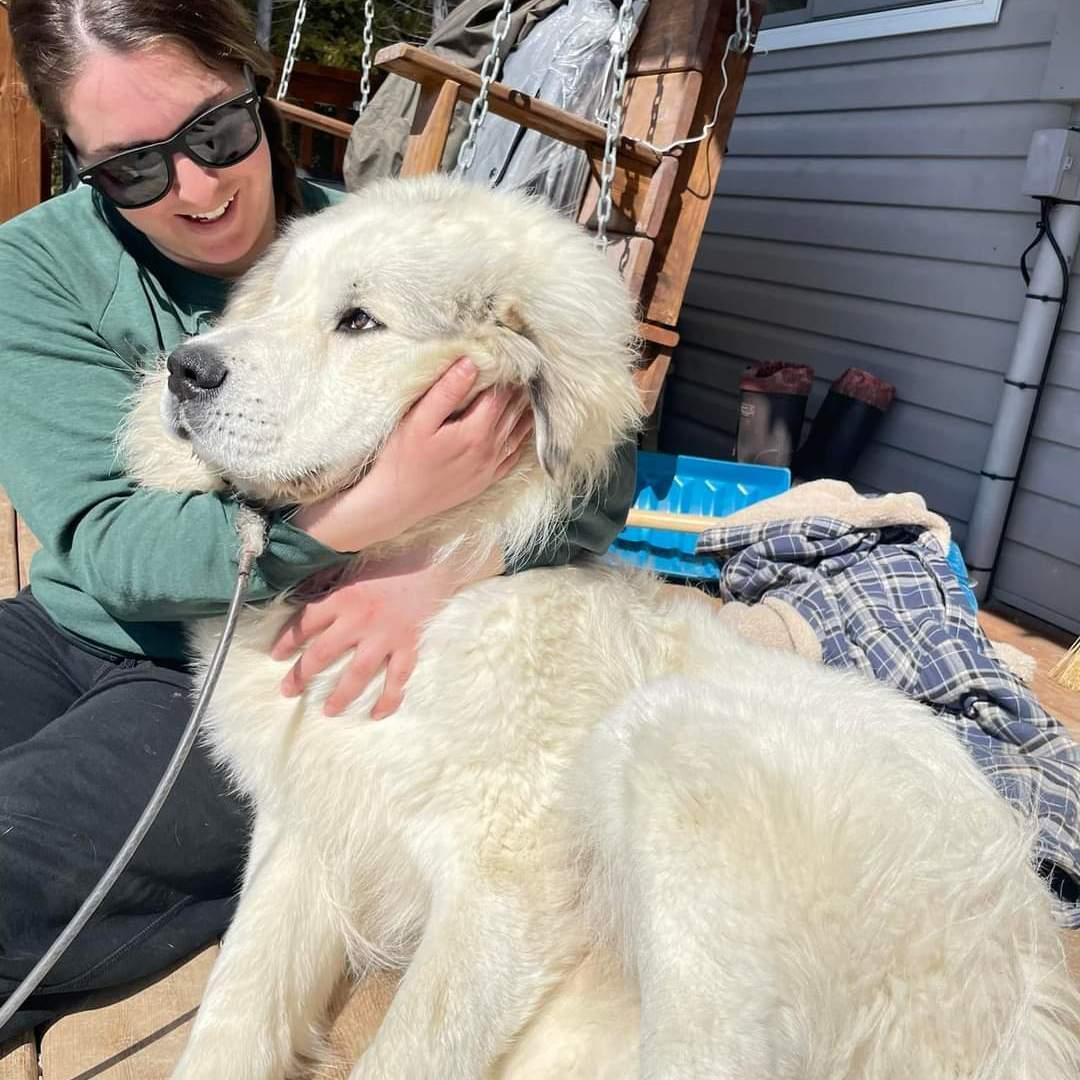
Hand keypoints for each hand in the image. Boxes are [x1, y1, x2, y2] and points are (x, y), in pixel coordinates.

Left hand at [272, 545, 504, 717]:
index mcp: (344, 598)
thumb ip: (332, 583)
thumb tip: (303, 592)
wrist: (436, 566)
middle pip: (323, 654)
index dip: (288, 640)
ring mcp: (385, 637)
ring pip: (357, 673)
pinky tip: (378, 714)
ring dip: (340, 695)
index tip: (276, 656)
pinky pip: (397, 678)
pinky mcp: (408, 646)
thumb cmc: (394, 564)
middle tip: (288, 691)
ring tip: (328, 711)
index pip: (306, 622)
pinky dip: (389, 699)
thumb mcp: (356, 567)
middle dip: (302, 675)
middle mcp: (360, 620)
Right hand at [293, 357, 531, 552]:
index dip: (508, 374)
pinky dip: (523, 438)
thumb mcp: (418, 420)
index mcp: (476, 432)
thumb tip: (470, 363)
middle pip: (514, 412)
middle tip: (525, 367)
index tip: (511, 356)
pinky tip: (525, 427)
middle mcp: (490, 450)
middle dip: (520, 389)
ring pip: (519, 433)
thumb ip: (446, 392)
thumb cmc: (402, 458)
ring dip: (526, 410)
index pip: (502, 395)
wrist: (396, 503)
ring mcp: (491, 467)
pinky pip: (514, 456)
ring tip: (530, 389)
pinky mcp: (487, 480)